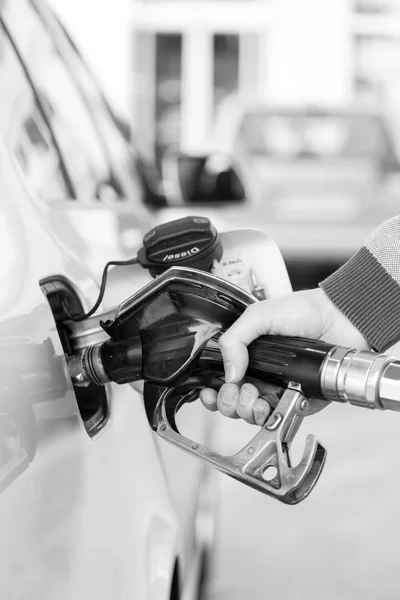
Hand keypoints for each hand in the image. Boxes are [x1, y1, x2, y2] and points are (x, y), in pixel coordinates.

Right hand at [199, 288, 368, 423]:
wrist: (339, 318)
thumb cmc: (304, 311)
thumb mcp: (259, 315)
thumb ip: (235, 339)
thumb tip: (228, 372)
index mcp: (249, 356)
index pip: (223, 382)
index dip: (213, 392)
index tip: (211, 392)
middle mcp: (262, 375)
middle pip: (234, 403)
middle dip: (230, 403)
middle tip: (241, 390)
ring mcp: (281, 390)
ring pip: (253, 415)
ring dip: (246, 411)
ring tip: (254, 397)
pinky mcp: (300, 401)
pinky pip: (281, 417)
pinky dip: (272, 417)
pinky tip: (269, 406)